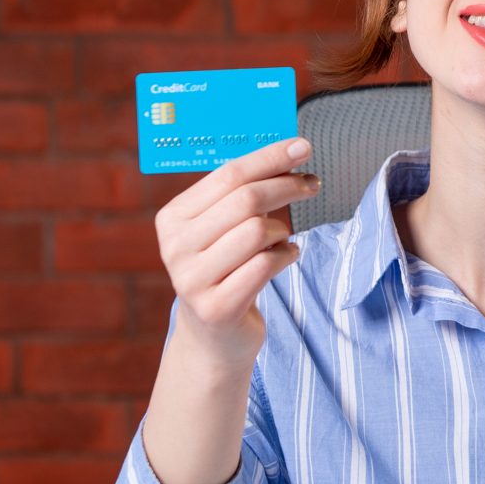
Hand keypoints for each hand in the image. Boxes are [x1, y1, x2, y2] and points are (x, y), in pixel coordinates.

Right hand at [154, 136, 317, 374]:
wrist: (214, 337)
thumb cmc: (226, 269)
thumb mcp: (223, 229)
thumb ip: (243, 194)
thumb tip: (289, 151)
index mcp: (172, 218)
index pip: (227, 175)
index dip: (269, 158)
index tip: (302, 146)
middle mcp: (175, 248)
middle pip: (245, 200)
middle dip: (286, 186)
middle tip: (312, 184)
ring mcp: (192, 280)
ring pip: (257, 231)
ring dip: (282, 229)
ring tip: (284, 237)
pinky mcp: (216, 308)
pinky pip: (264, 265)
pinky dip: (285, 255)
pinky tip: (287, 256)